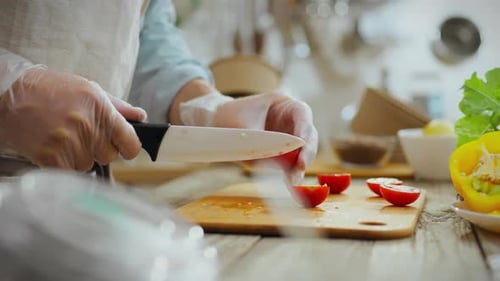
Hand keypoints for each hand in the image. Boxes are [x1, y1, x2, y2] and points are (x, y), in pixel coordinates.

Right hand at [0, 68, 146, 170]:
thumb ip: (118, 107)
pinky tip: (54, 148)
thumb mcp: (88, 89)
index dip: (129, 147)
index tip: (124, 148)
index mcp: (100, 107)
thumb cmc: (50, 90)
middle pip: (109, 156)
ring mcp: (68, 143)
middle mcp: (87, 125)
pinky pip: (70, 172)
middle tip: (81, 134)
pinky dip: (64, 164)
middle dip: (99, 148)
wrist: (9, 95)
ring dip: (79, 156)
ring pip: (89, 165)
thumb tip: (141, 117)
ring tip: (63, 137)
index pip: (131, 142)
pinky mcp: (50, 157)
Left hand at [213, 92, 318, 184]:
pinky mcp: (282, 153)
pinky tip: (290, 187)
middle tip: (300, 168)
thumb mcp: (242, 128)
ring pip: (301, 152)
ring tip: (293, 182)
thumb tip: (280, 162)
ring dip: (298, 167)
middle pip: (307, 135)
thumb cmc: (228, 118)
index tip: (302, 145)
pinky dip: (290, 174)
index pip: (302, 113)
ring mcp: (288, 136)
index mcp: (282, 103)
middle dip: (305, 153)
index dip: (305, 129)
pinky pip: (290, 164)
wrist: (216, 124)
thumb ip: (261, 142)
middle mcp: (290, 120)